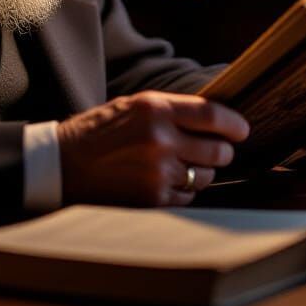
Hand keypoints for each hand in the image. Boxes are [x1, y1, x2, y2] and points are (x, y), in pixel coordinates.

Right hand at [57, 91, 250, 206]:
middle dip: (221, 151)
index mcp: (155, 108)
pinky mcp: (154, 199)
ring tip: (180, 165)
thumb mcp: (134, 107)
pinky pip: (188, 197)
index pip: (212, 114)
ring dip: (202, 172)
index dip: (234, 123)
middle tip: (216, 150)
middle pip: (218, 149)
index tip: (242, 129)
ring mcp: (158, 172)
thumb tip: (214, 118)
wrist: (63, 164)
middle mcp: (160, 139)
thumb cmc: (99, 132)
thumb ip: (171, 110)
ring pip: (205, 176)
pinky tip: (164, 181)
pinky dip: (184, 191)